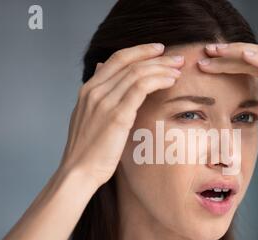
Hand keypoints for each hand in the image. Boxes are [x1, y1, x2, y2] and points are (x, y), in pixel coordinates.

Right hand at [59, 43, 183, 186]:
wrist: (78, 172)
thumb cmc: (87, 150)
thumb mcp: (88, 117)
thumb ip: (97, 95)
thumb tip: (100, 70)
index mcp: (88, 89)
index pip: (116, 59)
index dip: (140, 51)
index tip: (159, 50)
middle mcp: (95, 91)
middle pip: (129, 62)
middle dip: (156, 57)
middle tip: (177, 58)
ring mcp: (104, 101)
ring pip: (138, 72)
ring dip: (161, 68)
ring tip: (178, 69)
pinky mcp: (117, 115)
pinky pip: (141, 88)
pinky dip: (158, 80)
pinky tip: (171, 81)